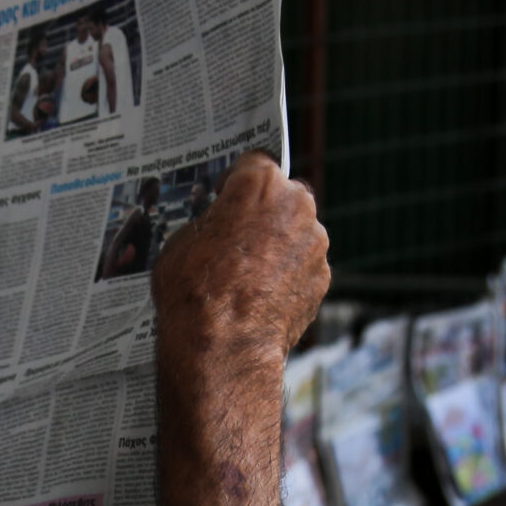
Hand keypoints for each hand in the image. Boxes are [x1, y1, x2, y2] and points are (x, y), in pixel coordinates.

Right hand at [149, 152, 329, 364]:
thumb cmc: (194, 287)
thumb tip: (218, 227)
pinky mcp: (323, 277)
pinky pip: (304, 266)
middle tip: (239, 235)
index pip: (254, 162)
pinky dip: (289, 276)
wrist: (222, 343)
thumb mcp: (182, 240)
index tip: (226, 197)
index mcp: (260, 182)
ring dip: (280, 244)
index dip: (237, 181)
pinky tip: (263, 296)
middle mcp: (297, 204)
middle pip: (284, 195)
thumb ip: (211, 221)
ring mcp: (315, 242)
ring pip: (298, 232)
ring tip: (250, 273)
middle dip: (266, 211)